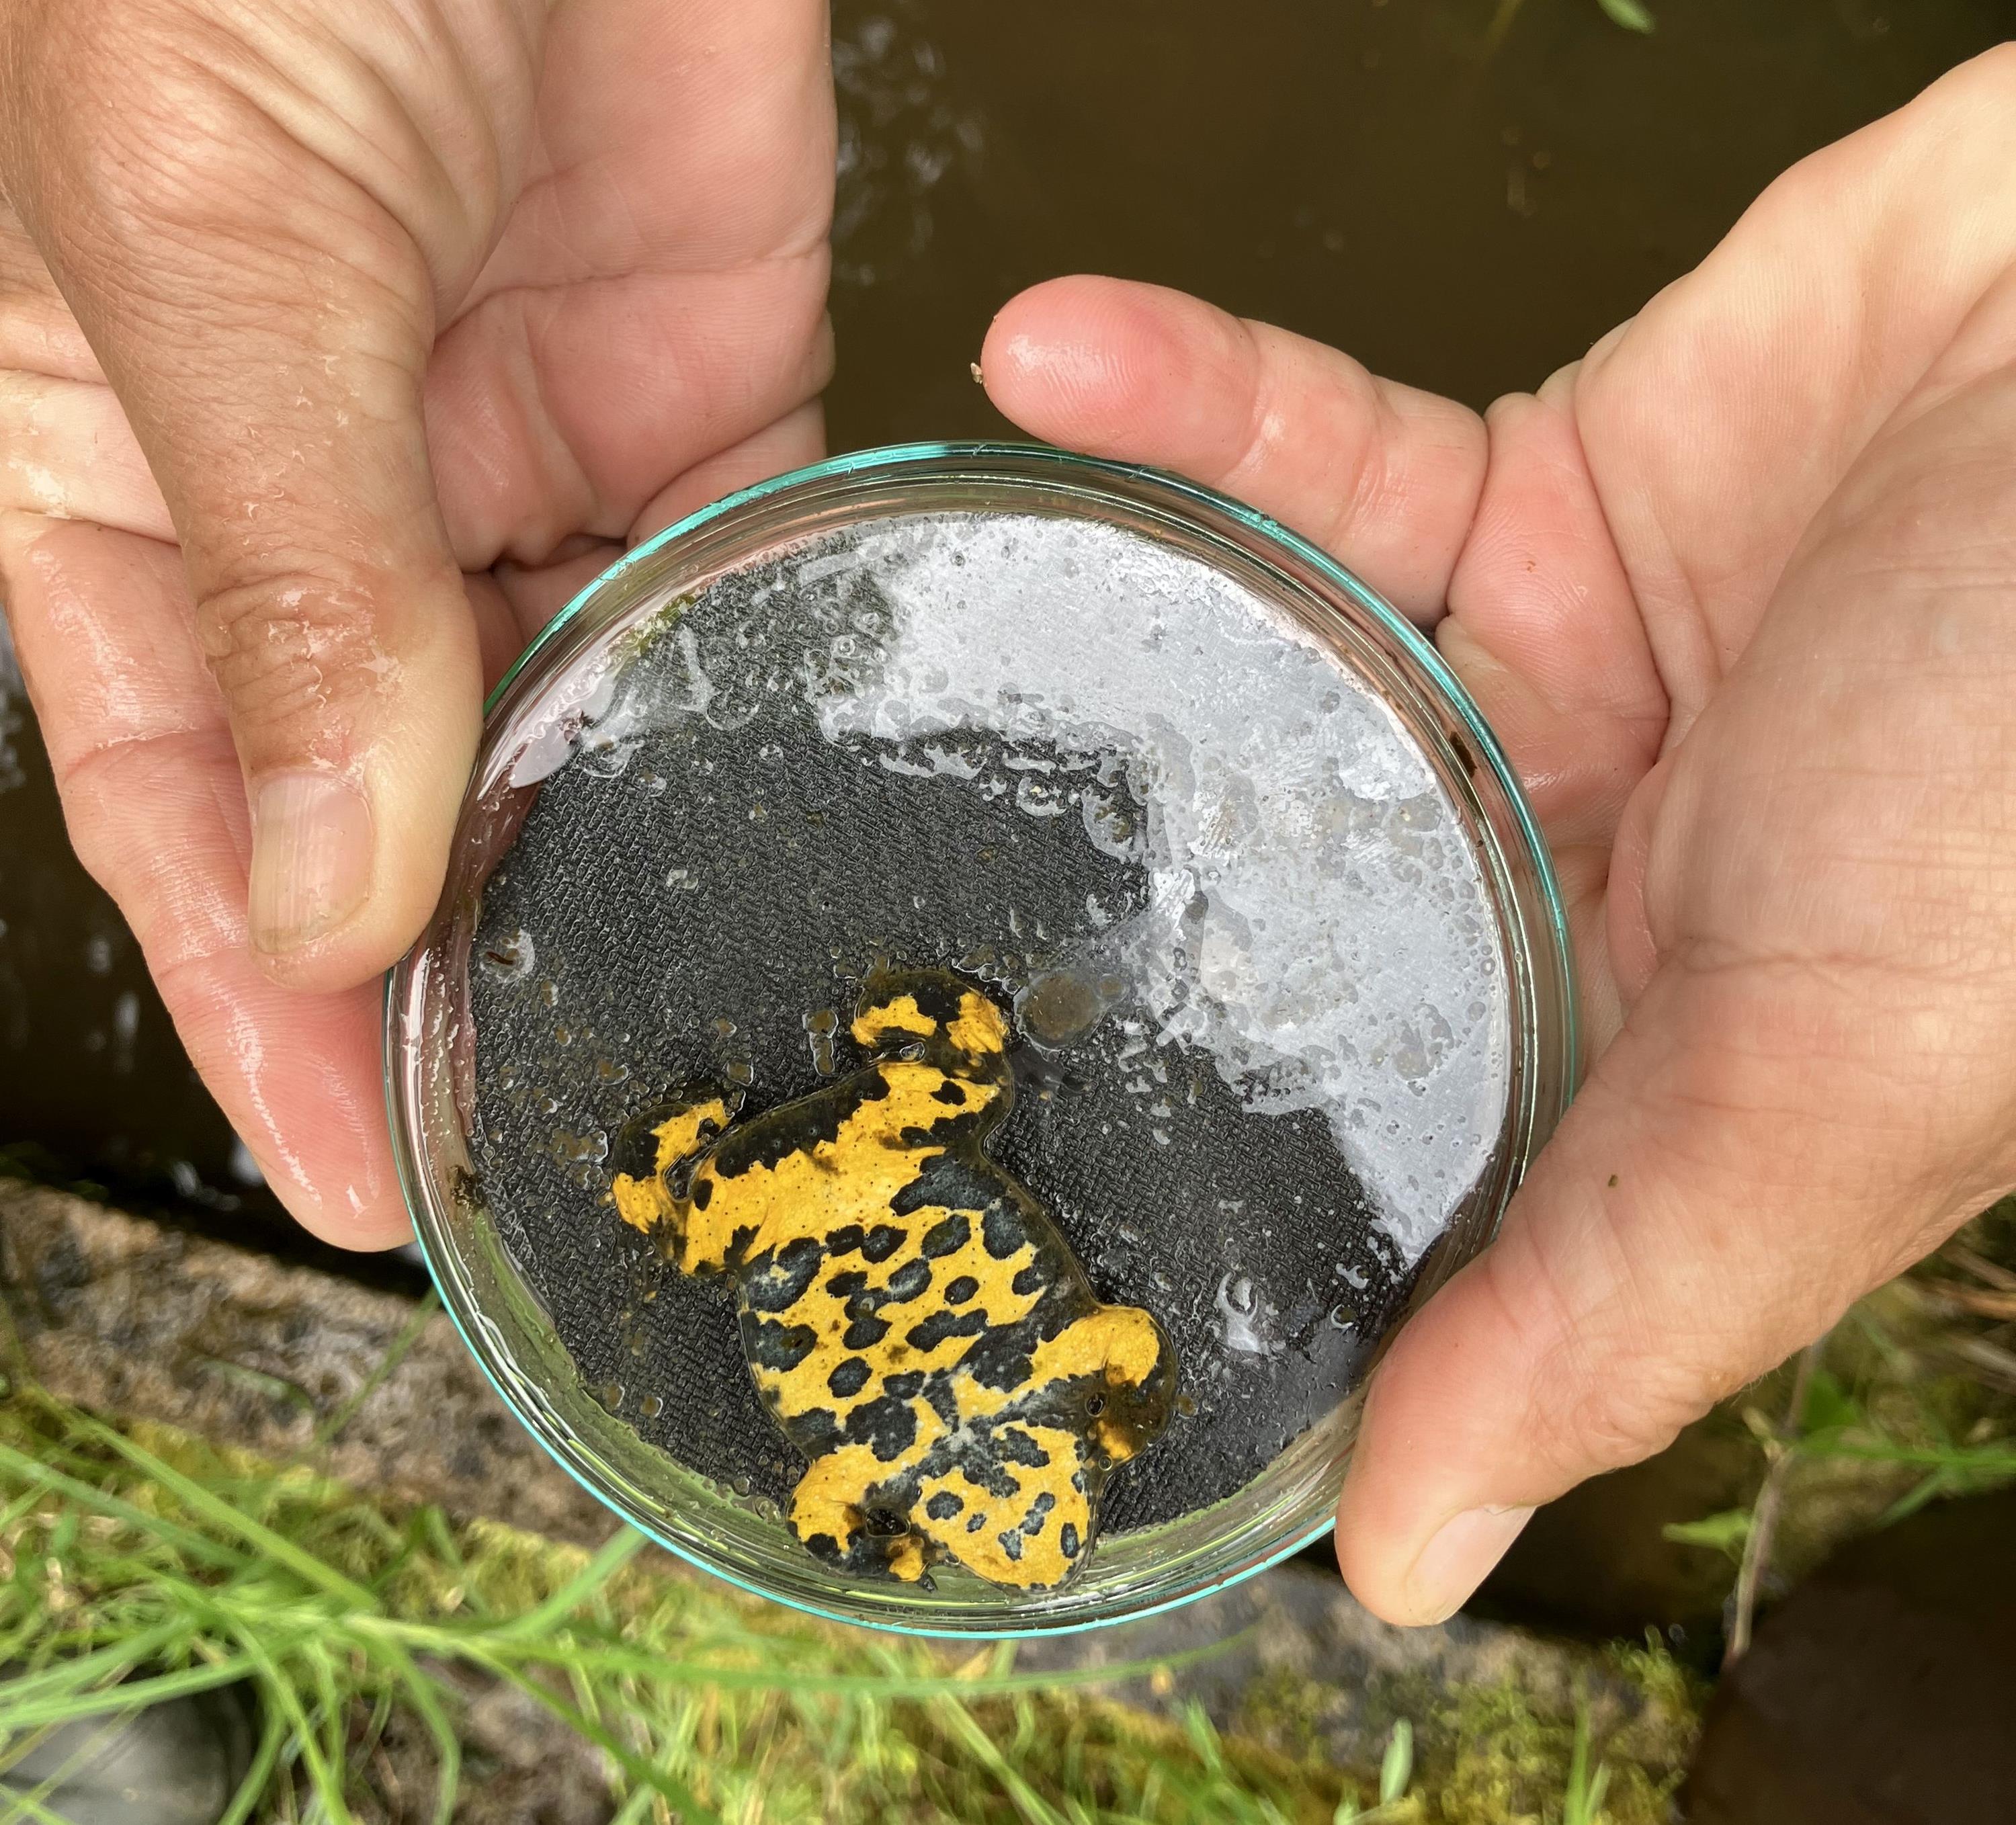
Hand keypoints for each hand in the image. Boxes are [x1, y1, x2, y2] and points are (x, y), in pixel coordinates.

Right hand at [0, 0, 832, 1244]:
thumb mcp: (208, 236)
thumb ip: (284, 566)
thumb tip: (326, 877)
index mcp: (120, 474)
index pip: (183, 801)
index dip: (264, 1003)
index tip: (354, 1175)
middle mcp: (326, 494)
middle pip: (390, 794)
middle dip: (458, 973)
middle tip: (545, 1158)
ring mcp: (520, 447)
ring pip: (571, 711)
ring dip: (617, 858)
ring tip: (683, 1034)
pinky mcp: (700, 383)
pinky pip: (736, 580)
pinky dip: (756, 691)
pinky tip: (797, 815)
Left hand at [980, 46, 2015, 1623]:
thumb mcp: (1842, 1083)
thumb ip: (1613, 1301)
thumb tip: (1403, 1565)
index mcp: (1622, 1063)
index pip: (1359, 1167)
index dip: (1176, 1185)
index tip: (963, 1178)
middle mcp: (1552, 884)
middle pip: (1252, 917)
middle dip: (1060, 901)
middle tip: (837, 888)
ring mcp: (1520, 681)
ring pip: (1244, 669)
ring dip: (1082, 613)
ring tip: (900, 599)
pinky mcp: (1514, 488)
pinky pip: (1308, 449)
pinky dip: (1183, 399)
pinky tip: (1049, 355)